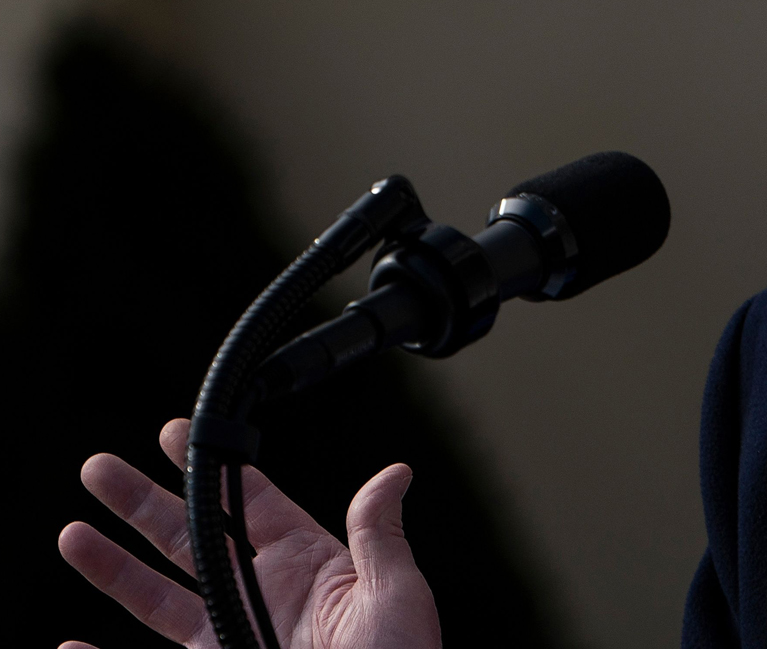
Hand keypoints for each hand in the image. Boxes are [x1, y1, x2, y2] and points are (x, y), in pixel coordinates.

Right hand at [57, 418, 441, 648]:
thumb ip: (378, 536)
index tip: (178, 435)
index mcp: (310, 568)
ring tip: (74, 533)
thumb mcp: (395, 595)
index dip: (213, 469)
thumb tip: (394, 474)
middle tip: (101, 470)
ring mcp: (234, 640)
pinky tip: (73, 642)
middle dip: (144, 505)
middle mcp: (265, 599)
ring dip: (115, 567)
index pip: (251, 505)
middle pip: (192, 540)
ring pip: (160, 597)